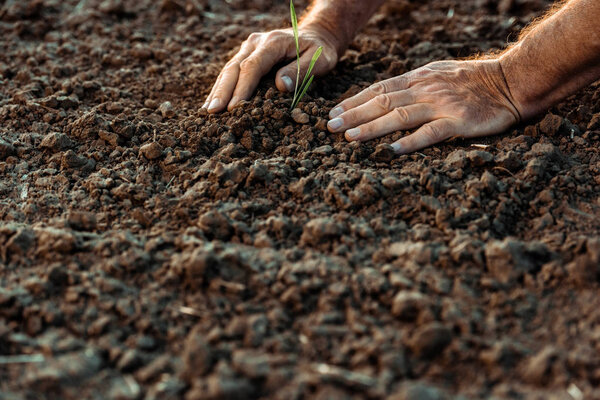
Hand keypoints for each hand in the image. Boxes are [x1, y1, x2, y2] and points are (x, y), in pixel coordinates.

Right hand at [202, 24, 338, 112]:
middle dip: (222, 91)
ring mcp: (248, 48)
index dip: (242, 88)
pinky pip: (231, 72)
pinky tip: (213, 103)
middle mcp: (256, 42)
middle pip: (234, 68)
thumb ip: (301, 71)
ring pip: (228, 70)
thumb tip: (281, 86)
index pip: (252, 66)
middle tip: (212, 112)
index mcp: (273, 43)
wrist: (317, 35)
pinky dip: (221, 88)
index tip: (234, 107)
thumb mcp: (320, 60)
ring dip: (217, 91)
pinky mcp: (246, 55)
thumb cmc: (320, 51)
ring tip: (207, 112)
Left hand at [327, 59, 521, 153]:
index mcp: (418, 78)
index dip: (354, 101)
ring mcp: (441, 105)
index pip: (379, 89)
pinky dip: (410, 142)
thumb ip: (413, 84)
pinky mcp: (459, 122)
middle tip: (330, 127)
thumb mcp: (438, 74)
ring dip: (372, 127)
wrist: (512, 81)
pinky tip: (391, 151)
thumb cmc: (473, 80)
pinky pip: (431, 133)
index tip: (334, 112)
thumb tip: (384, 96)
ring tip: (350, 138)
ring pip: (400, 116)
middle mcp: (425, 89)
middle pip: (383, 102)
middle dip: (354, 114)